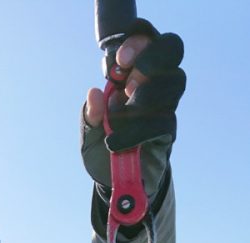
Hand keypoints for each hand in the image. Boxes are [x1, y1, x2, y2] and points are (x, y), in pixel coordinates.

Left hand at [83, 19, 185, 150]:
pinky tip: (118, 142)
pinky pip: (164, 120)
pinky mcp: (169, 130)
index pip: (145, 38)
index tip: (119, 64)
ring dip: (145, 96)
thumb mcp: (88, 135)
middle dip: (151, 58)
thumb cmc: (101, 152)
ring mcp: (164, 105)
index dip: (137, 42)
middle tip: (129, 83)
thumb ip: (89, 116)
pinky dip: (139, 129)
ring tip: (118, 118)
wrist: (113, 185)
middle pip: (171, 48)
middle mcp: (152, 83)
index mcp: (129, 74)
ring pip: (173, 82)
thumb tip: (94, 93)